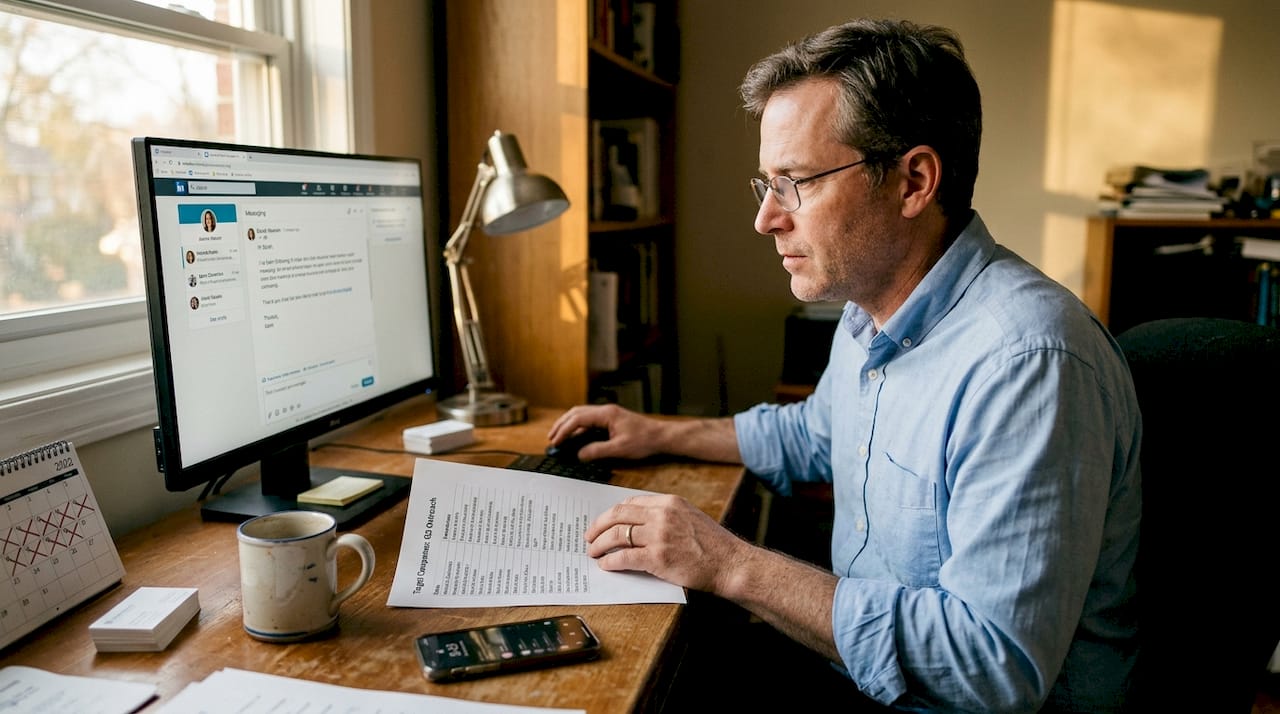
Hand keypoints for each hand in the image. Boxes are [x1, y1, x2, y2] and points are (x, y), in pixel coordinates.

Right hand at [547, 404, 665, 460]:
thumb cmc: (645, 440)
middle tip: (551, 438)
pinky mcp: (611, 421)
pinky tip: (574, 437)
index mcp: (606, 414)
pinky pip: (589, 421)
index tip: (556, 441)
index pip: (578, 419)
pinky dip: (578, 428)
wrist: (662, 437)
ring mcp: (608, 415)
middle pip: (576, 413)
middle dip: (562, 425)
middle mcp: (605, 411)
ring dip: (569, 425)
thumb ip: (597, 451)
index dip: (564, 430)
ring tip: (558, 437)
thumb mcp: (620, 449)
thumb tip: (579, 454)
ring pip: (582, 415)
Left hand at [584, 493, 747, 592]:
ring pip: (616, 535)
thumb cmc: (713, 545)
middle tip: (589, 537)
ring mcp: (659, 535)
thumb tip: (638, 525)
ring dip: (600, 545)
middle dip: (598, 526)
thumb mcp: (690, 517)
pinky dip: (610, 561)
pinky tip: (606, 565)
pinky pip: (624, 557)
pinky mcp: (658, 558)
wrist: (731, 563)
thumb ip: (666, 516)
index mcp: (669, 502)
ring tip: (594, 553)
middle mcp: (662, 515)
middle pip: (617, 515)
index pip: (630, 503)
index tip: (604, 523)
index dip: (612, 514)